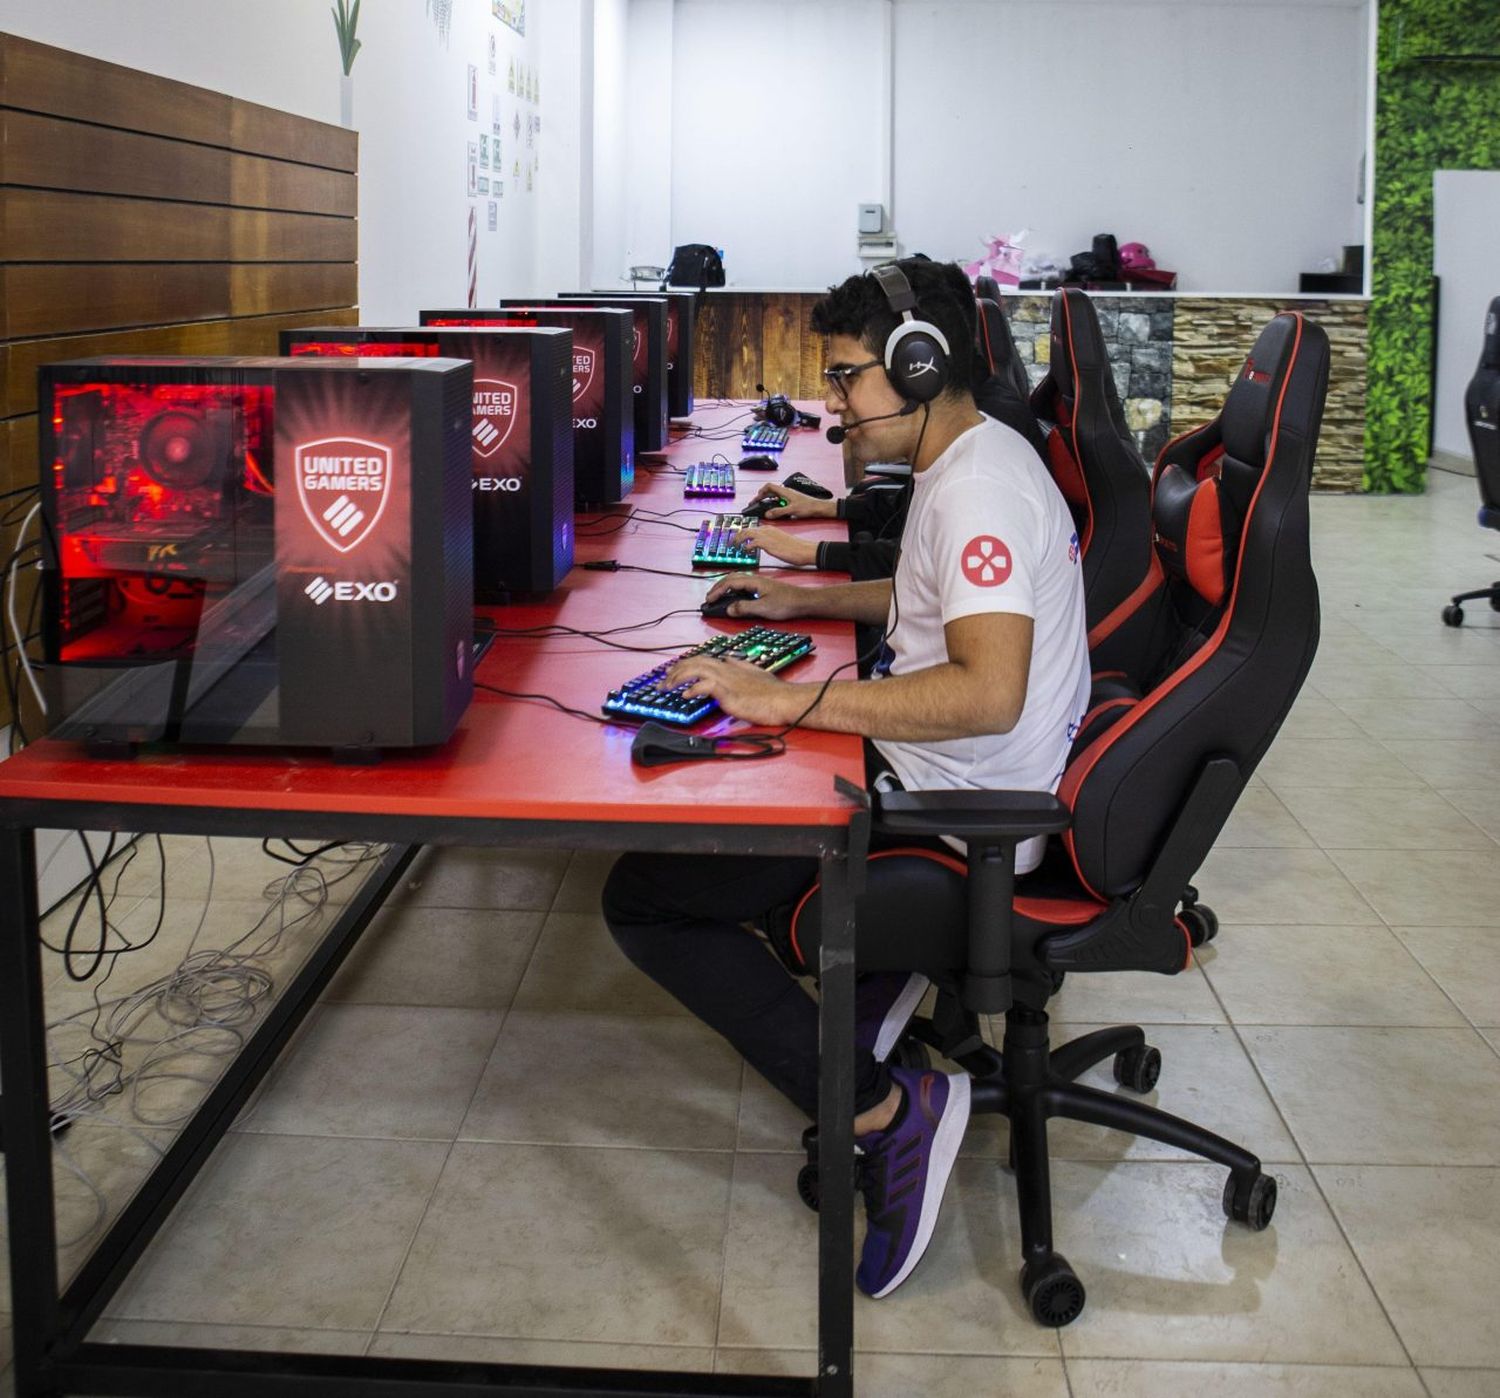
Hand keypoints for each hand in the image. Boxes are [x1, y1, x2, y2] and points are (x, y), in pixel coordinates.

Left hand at [664, 655, 798, 725]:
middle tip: (664, 680)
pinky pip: (705, 686)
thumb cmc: (773, 692)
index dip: (686, 664)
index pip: (703, 659)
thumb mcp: (755, 673)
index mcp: (731, 666)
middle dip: (676, 670)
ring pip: (696, 670)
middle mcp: (727, 669)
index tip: (674, 672)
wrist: (785, 700)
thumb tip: (729, 659)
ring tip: (667, 686)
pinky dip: (693, 689)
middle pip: (695, 662)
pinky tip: (685, 695)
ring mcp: (727, 680)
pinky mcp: (728, 693)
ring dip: (678, 677)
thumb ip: (740, 666)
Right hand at [704, 573, 806, 619]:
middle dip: (717, 588)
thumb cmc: (787, 603)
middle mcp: (755, 579)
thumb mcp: (763, 608)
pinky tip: (733, 596)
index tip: (708, 600)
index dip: (717, 591)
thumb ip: (744, 608)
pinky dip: (733, 589)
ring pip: (736, 581)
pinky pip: (743, 585)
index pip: (729, 583)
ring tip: (717, 596)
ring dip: (725, 587)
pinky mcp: (763, 587)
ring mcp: (759, 583)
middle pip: (730, 579)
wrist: (803, 601)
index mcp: (753, 582)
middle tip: (708, 598)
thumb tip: (729, 609)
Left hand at [732, 523, 817, 566]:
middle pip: (746, 529)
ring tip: (735, 546)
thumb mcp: (780, 541)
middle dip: (737, 536)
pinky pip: (751, 543)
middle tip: (732, 542)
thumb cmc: (796, 548)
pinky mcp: (767, 543)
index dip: (743, 533)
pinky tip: (746, 551)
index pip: (752, 528)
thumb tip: (762, 546)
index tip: (738, 538)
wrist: (804, 550)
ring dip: (738, 540)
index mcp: (770, 528)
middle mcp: (767, 530)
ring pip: (746, 533)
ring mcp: (766, 536)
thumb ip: (770, 541)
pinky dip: (746, 546)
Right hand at [750, 482, 836, 519]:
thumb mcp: (791, 510)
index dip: (761, 492)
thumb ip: (778, 512)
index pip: (769, 486)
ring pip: (775, 495)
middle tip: (756, 503)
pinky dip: (774, 503)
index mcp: (785, 491)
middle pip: (770, 491)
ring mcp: (789, 495)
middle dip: (762, 496)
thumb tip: (767, 514)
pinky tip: (774, 509)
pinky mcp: (792, 500)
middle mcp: (786, 492)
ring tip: (763, 506)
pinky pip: (779, 499)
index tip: (756, 499)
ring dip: (768, 500)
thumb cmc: (808, 507)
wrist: (819, 508)